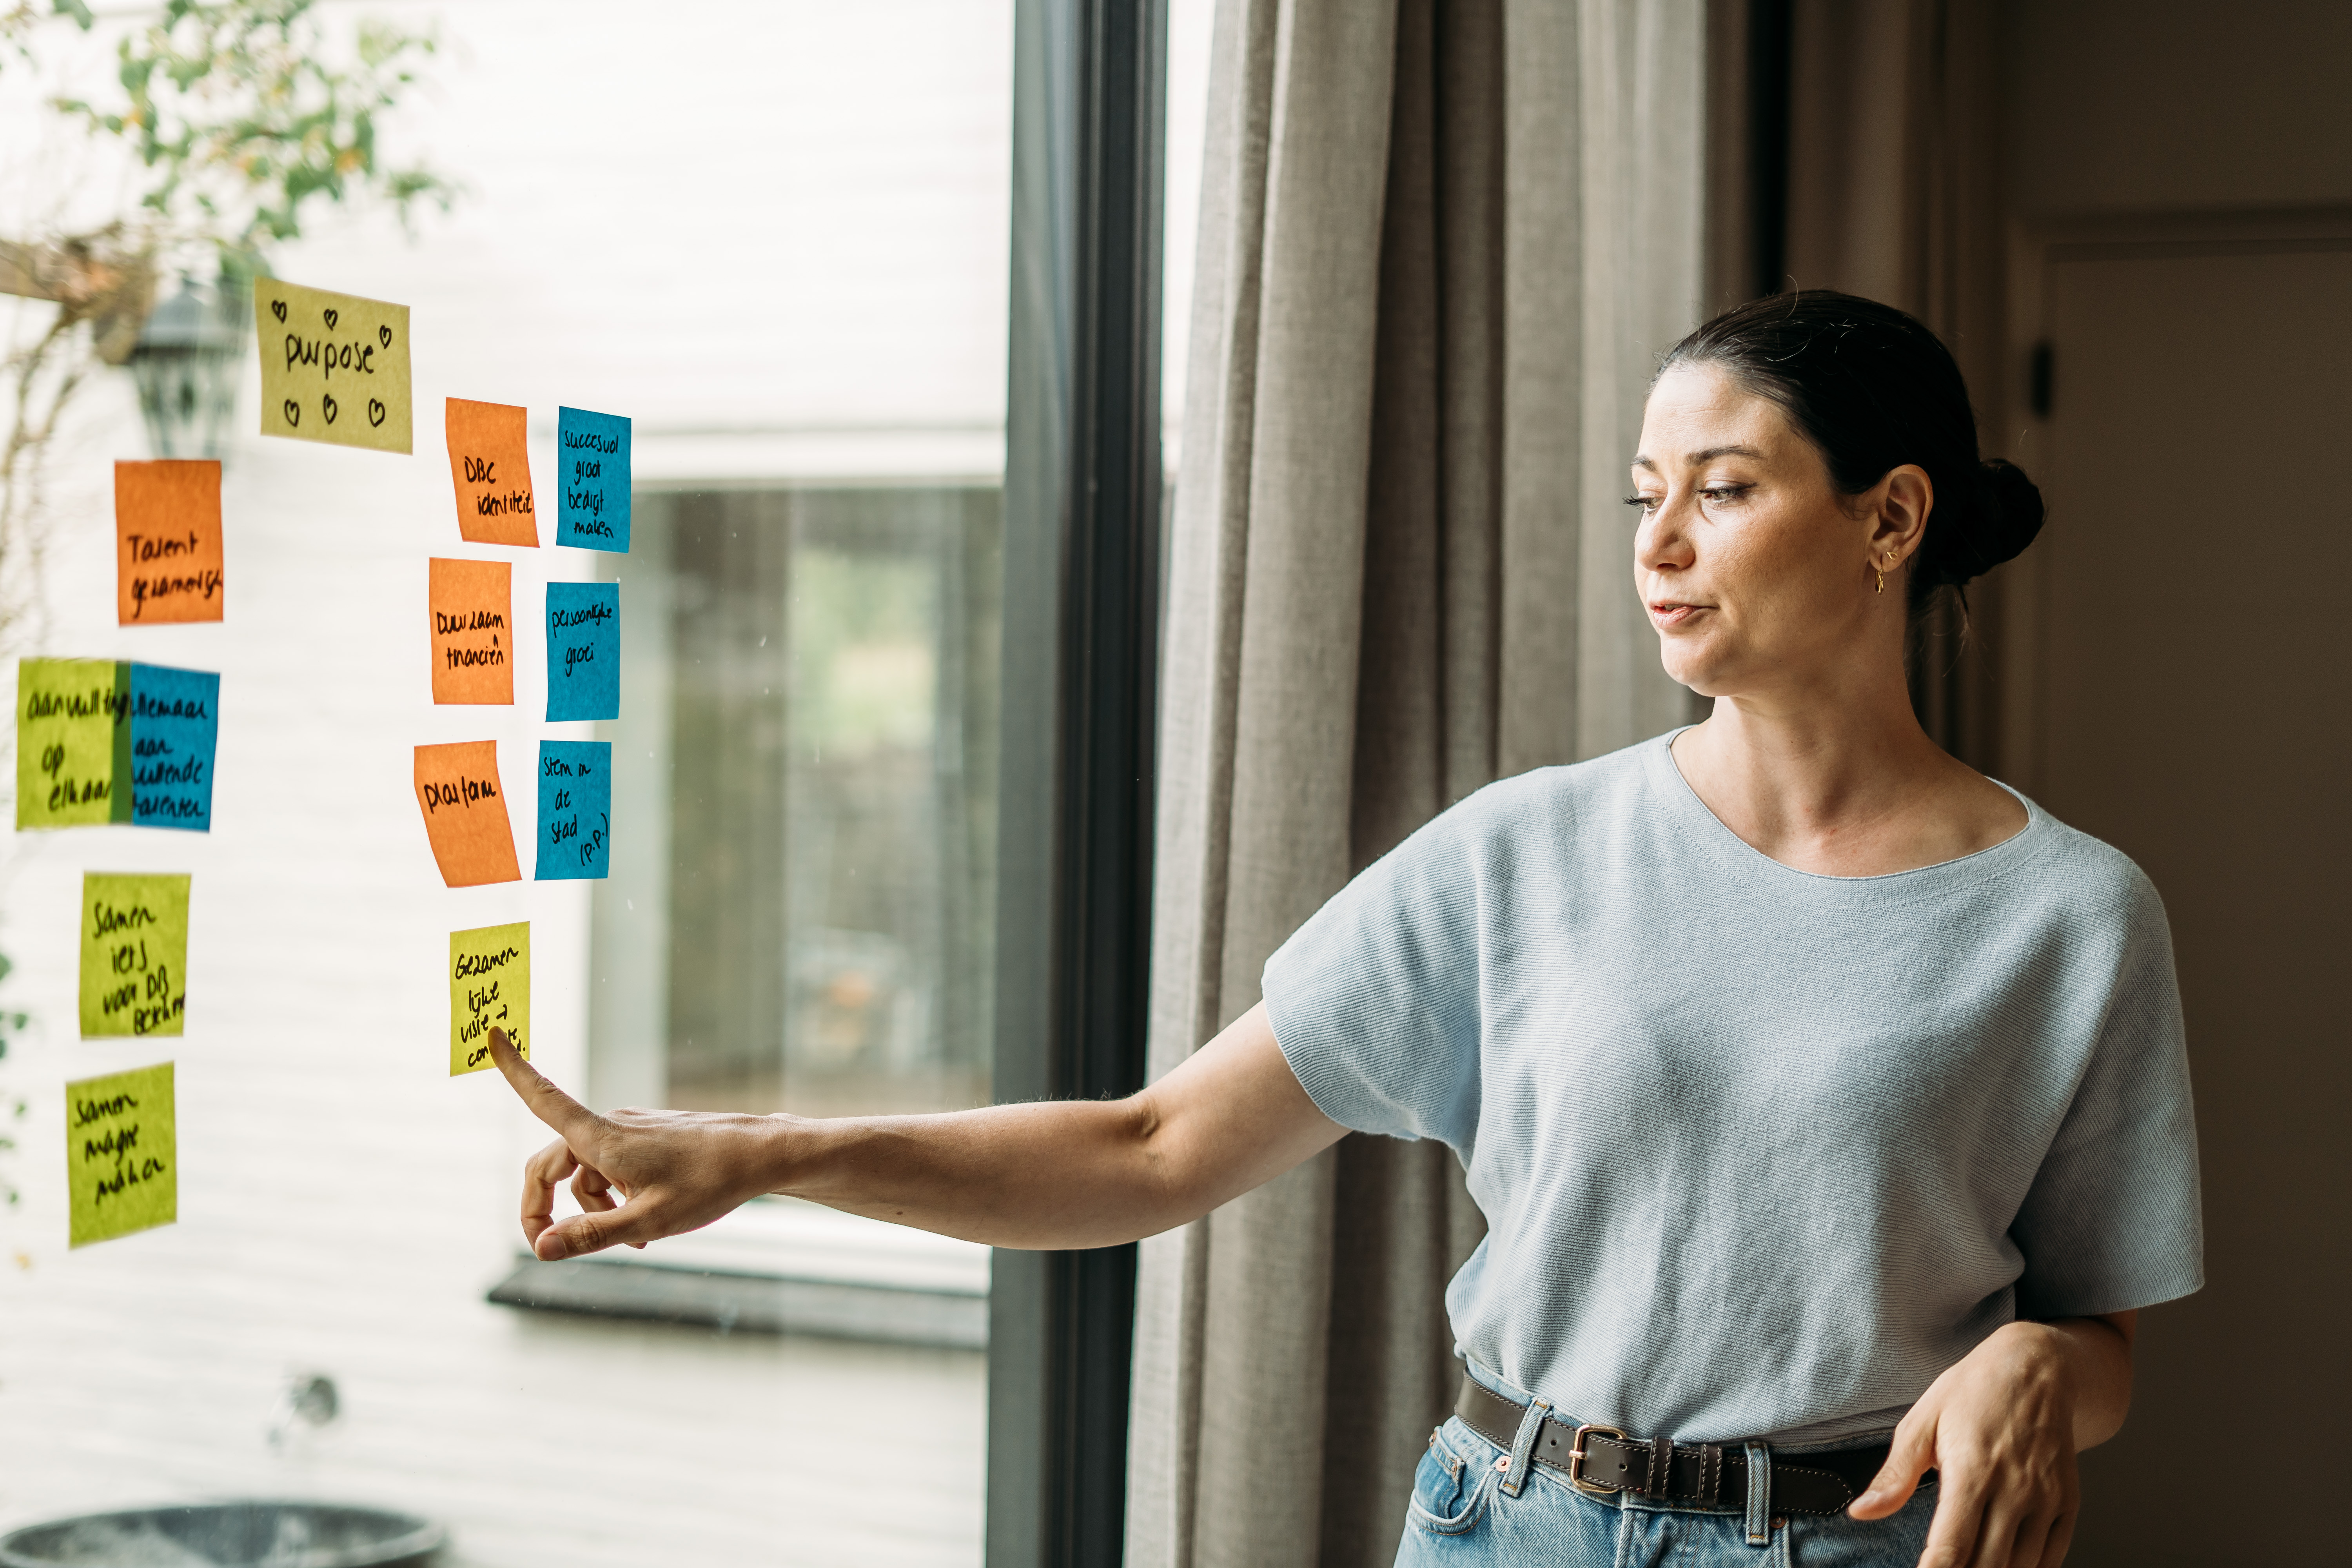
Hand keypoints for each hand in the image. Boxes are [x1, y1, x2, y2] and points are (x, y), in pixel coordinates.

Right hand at [488, 1028, 788, 1258]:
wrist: (760, 1155)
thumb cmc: (709, 1184)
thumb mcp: (648, 1221)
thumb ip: (591, 1235)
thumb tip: (541, 1249)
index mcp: (602, 1137)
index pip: (544, 1098)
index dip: (514, 1070)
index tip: (490, 1032)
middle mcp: (610, 1126)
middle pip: (551, 1164)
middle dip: (543, 1206)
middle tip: (548, 1247)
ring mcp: (629, 1131)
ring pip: (584, 1173)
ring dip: (591, 1209)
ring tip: (632, 1242)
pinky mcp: (647, 1138)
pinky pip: (611, 1168)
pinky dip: (614, 1197)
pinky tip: (645, 1226)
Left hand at [1848, 1319, 2124, 1567]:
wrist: (2037, 1369)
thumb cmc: (1973, 1392)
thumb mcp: (1922, 1422)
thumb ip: (1895, 1475)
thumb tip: (1861, 1512)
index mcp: (1972, 1471)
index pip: (1951, 1547)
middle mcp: (2015, 1490)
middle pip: (1987, 1564)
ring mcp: (2046, 1499)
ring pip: (2021, 1567)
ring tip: (1968, 1567)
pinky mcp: (2068, 1503)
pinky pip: (2051, 1558)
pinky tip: (2005, 1567)